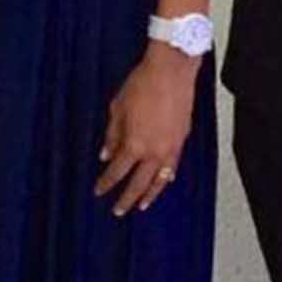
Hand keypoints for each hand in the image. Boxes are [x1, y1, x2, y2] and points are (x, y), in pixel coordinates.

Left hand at [96, 43, 199, 216]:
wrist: (171, 71)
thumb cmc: (143, 84)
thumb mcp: (117, 108)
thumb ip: (112, 134)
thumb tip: (106, 154)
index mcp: (134, 144)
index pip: (117, 172)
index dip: (106, 183)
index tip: (99, 190)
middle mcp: (153, 151)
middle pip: (138, 183)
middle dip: (126, 199)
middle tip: (118, 210)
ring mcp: (170, 147)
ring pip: (160, 180)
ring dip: (150, 194)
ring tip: (142, 205)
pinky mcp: (182, 140)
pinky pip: (173, 166)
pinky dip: (167, 177)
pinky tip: (164, 181)